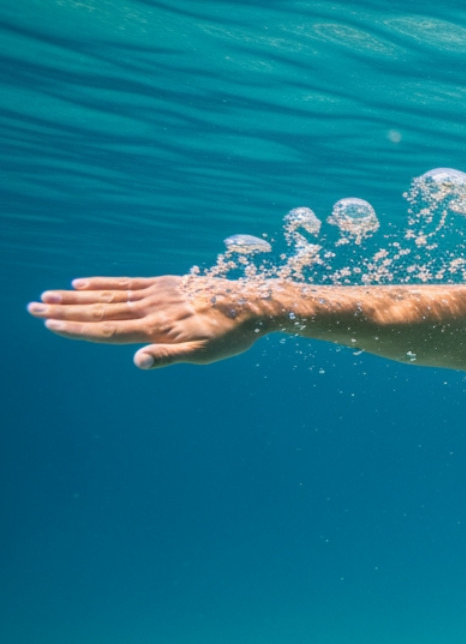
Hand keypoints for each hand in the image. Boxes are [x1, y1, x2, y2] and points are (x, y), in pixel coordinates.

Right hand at [28, 275, 264, 368]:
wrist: (256, 303)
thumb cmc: (232, 335)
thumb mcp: (205, 354)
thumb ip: (169, 357)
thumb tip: (137, 361)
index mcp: (157, 328)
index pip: (108, 331)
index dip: (77, 329)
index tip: (49, 324)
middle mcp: (152, 308)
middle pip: (100, 311)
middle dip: (64, 311)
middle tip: (31, 307)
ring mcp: (157, 293)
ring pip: (108, 295)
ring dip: (75, 297)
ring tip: (47, 296)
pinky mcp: (165, 283)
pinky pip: (127, 282)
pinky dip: (103, 283)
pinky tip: (82, 283)